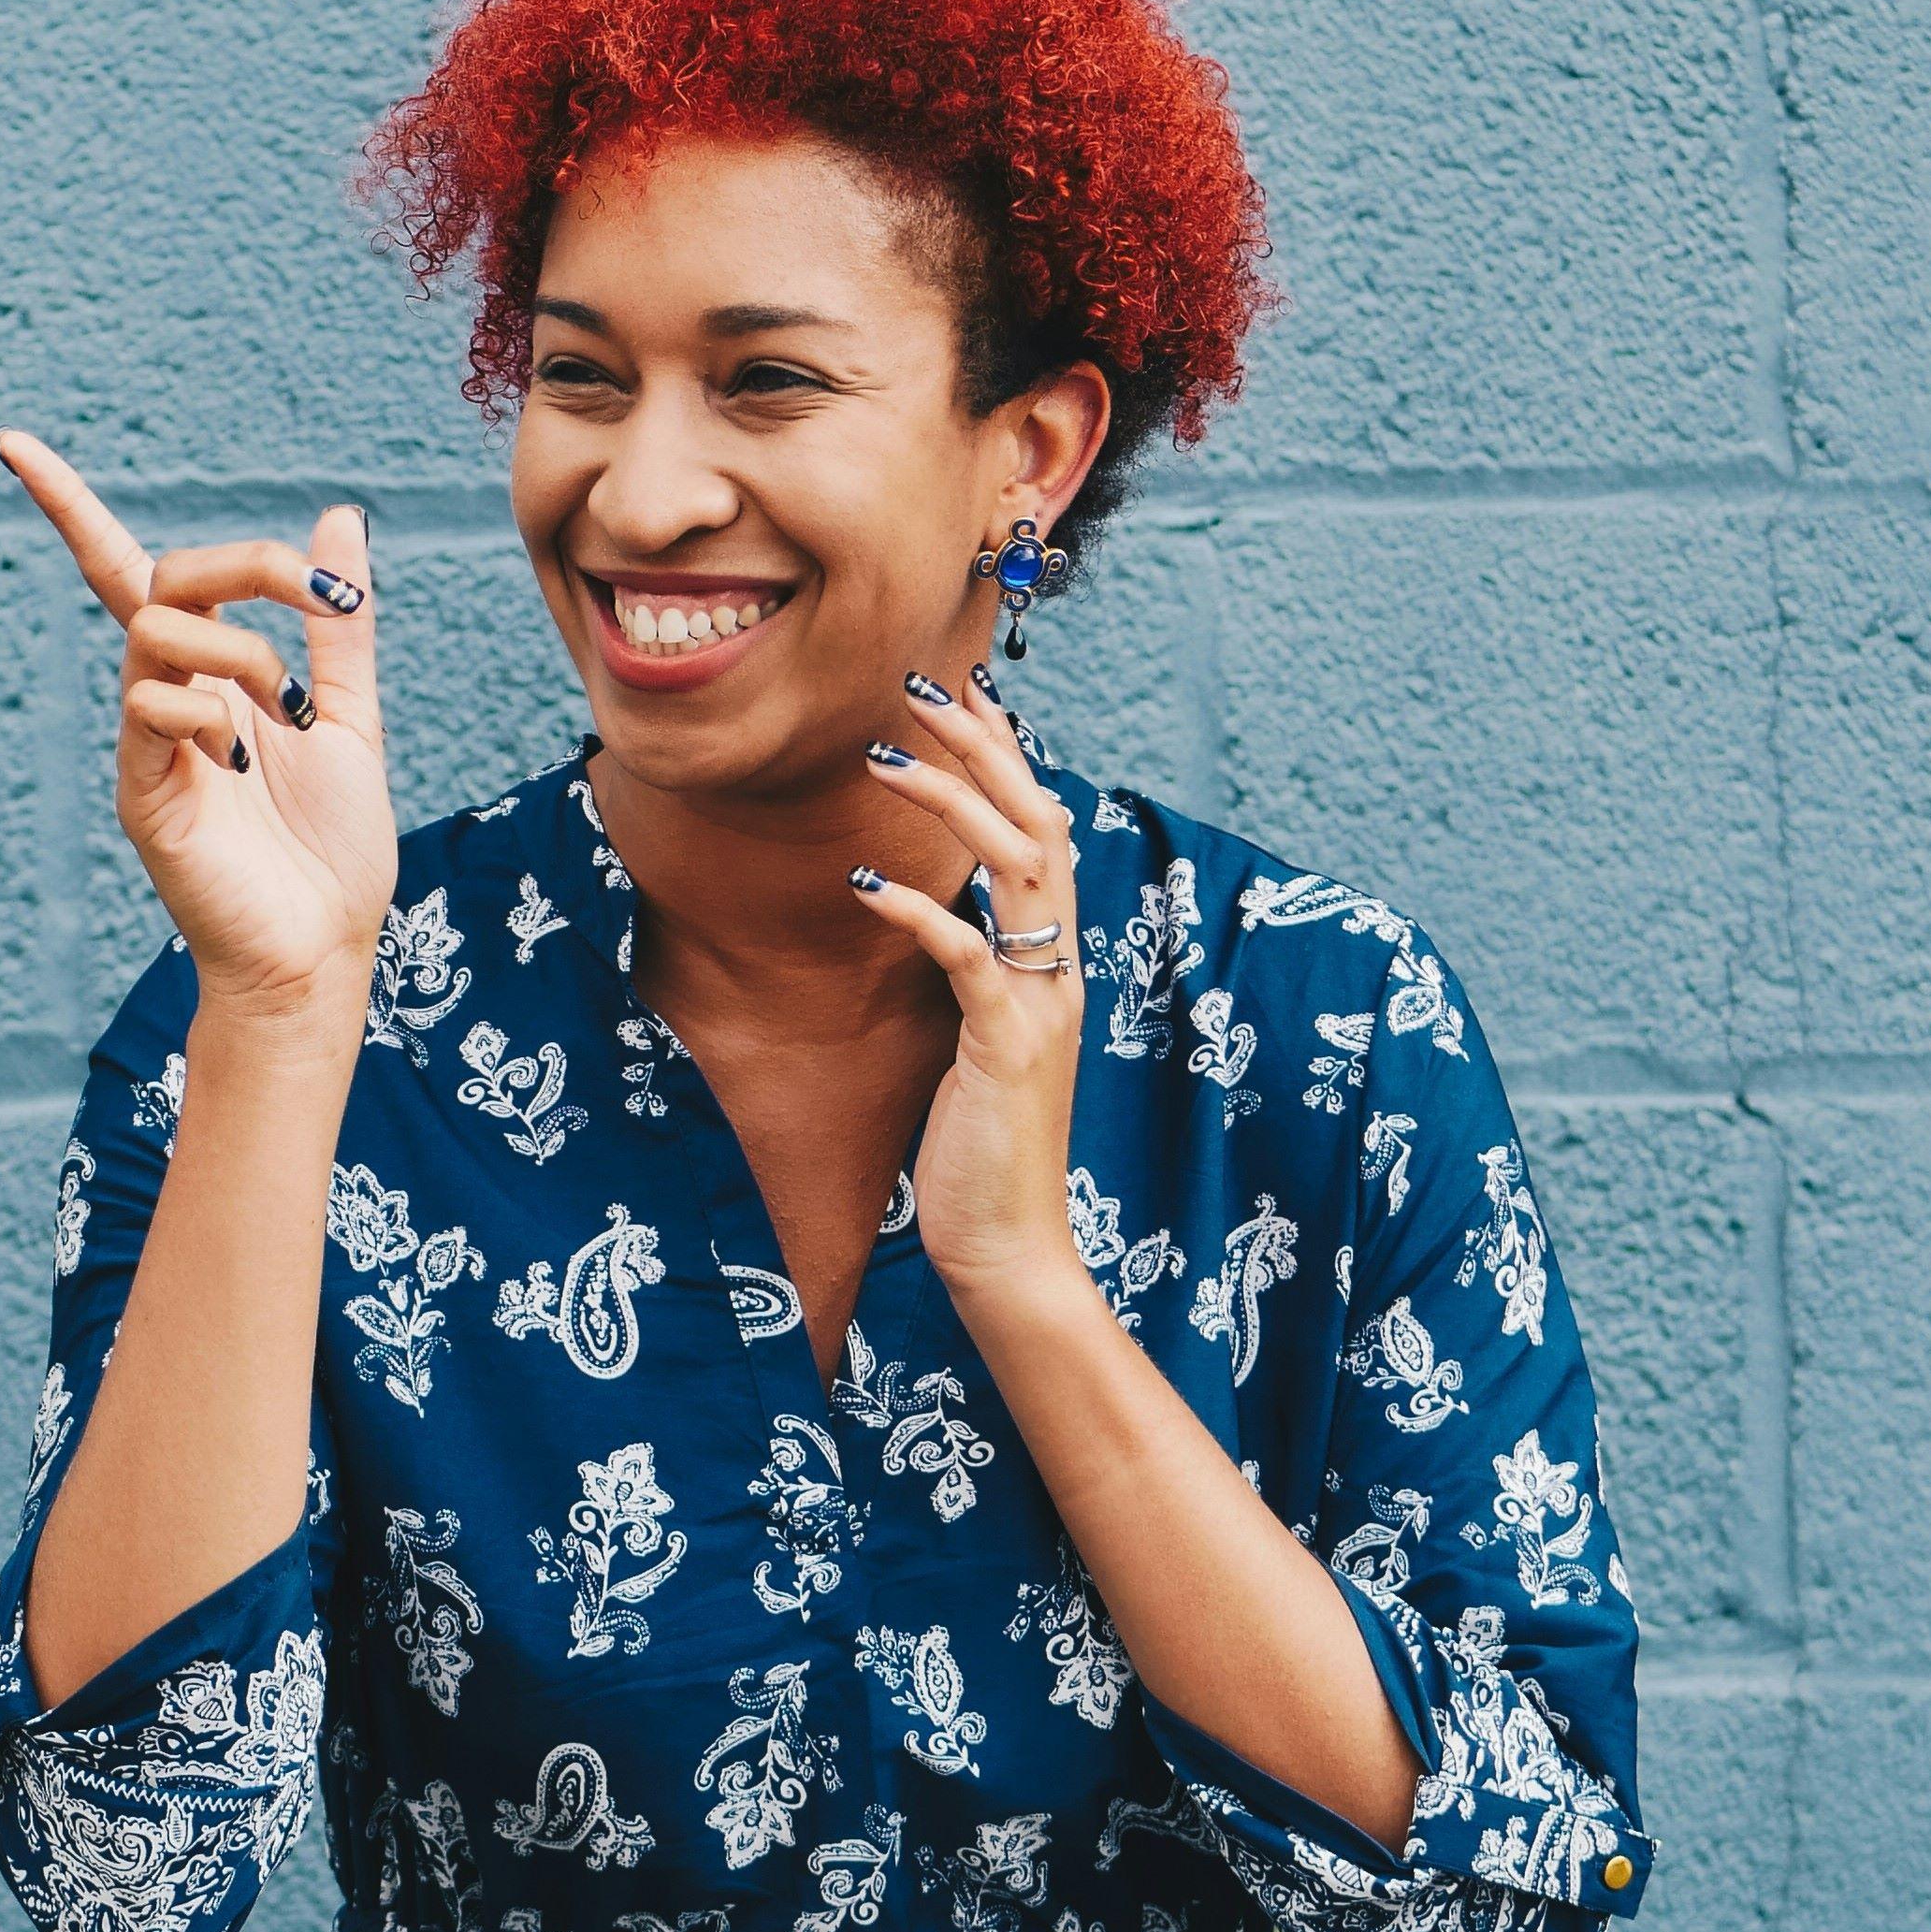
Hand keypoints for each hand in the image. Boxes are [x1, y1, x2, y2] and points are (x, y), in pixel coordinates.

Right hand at [0, 429, 397, 1023]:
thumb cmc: (332, 850)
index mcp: (209, 676)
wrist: (323, 950)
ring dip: (243, 648)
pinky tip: (246, 763)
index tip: (8, 441)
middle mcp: (165, 698)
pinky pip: (150, 708)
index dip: (67, 505)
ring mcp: (146, 744)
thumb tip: (339, 517)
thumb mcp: (352, 716)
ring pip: (155, 631)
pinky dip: (208, 712)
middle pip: (159, 577)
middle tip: (320, 597)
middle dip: (246, 564)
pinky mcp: (140, 793)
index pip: (127, 571)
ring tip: (291, 714)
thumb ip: (340, 624)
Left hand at [849, 664, 1087, 1305]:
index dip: (1006, 757)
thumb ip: (975, 972)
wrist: (1006, 1244)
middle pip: (1038, 824)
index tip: (960, 695)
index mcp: (1056, 962)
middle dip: (982, 748)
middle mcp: (1062, 970)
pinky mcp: (1007, 1047)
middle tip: (920, 687)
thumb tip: (942, 912)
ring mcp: (1042, 1006)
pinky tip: (869, 886)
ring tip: (883, 757)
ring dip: (949, 804)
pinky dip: (923, 913)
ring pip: (1016, 870)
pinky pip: (971, 958)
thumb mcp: (978, 1038)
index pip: (1041, 831)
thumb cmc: (980, 1144)